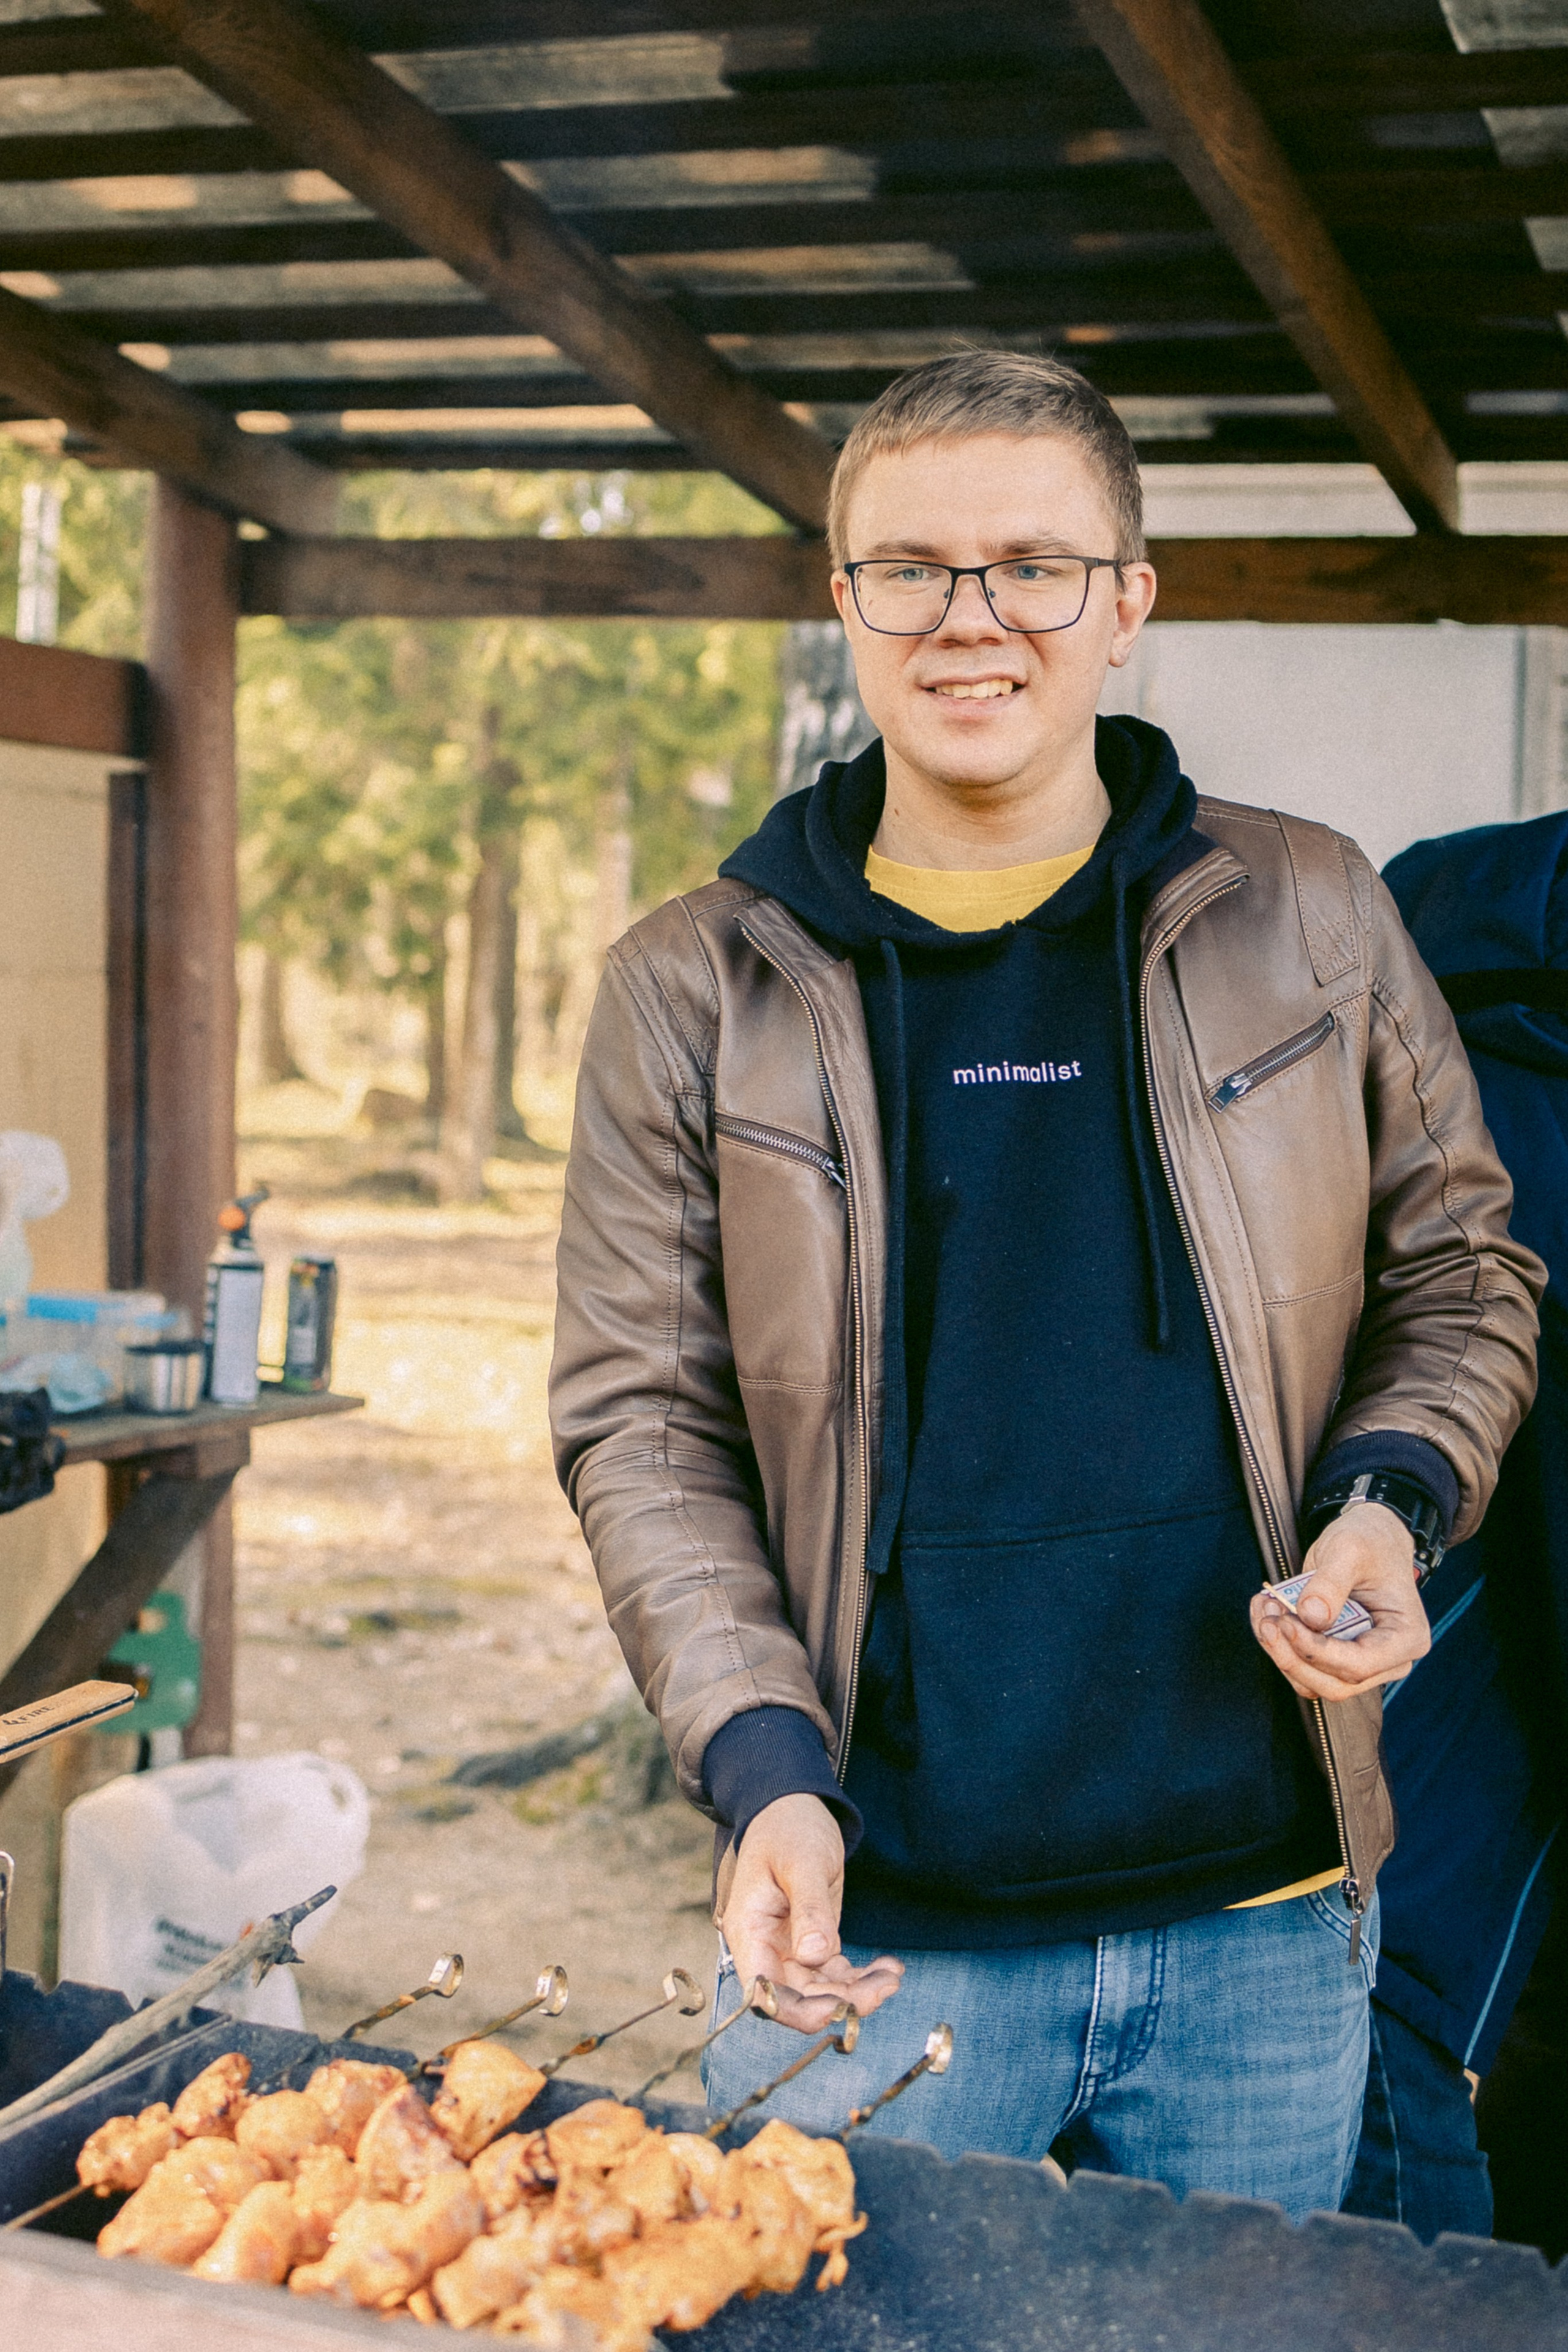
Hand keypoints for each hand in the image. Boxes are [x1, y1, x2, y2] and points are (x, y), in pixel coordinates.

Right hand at [719, 1793, 903, 2034]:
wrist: (795, 1807)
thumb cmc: (789, 1827)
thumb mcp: (801, 1861)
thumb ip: (809, 1907)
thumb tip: (815, 1954)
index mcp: (749, 1930)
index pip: (762, 1991)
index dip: (795, 2011)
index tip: (836, 2009)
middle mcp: (765, 1947)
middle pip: (797, 1998)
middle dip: (840, 2001)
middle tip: (884, 1987)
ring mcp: (789, 1947)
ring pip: (821, 1990)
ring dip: (857, 1992)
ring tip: (892, 1975)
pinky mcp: (814, 1940)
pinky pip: (835, 1973)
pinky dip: (861, 1977)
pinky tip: (889, 1968)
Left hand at [1250, 1502, 1430, 1702]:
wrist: (1368, 1538)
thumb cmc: (1369, 1541)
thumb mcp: (1350, 1550)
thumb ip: (1331, 1583)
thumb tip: (1311, 1617)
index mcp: (1406, 1637)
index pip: (1359, 1665)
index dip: (1317, 1652)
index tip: (1287, 1622)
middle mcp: (1388, 1659)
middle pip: (1335, 1684)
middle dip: (1293, 1656)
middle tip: (1269, 1618)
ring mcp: (1362, 1662)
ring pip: (1313, 1682)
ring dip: (1280, 1652)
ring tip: (1265, 1609)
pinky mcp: (1337, 1657)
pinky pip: (1303, 1667)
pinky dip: (1279, 1646)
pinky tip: (1266, 1612)